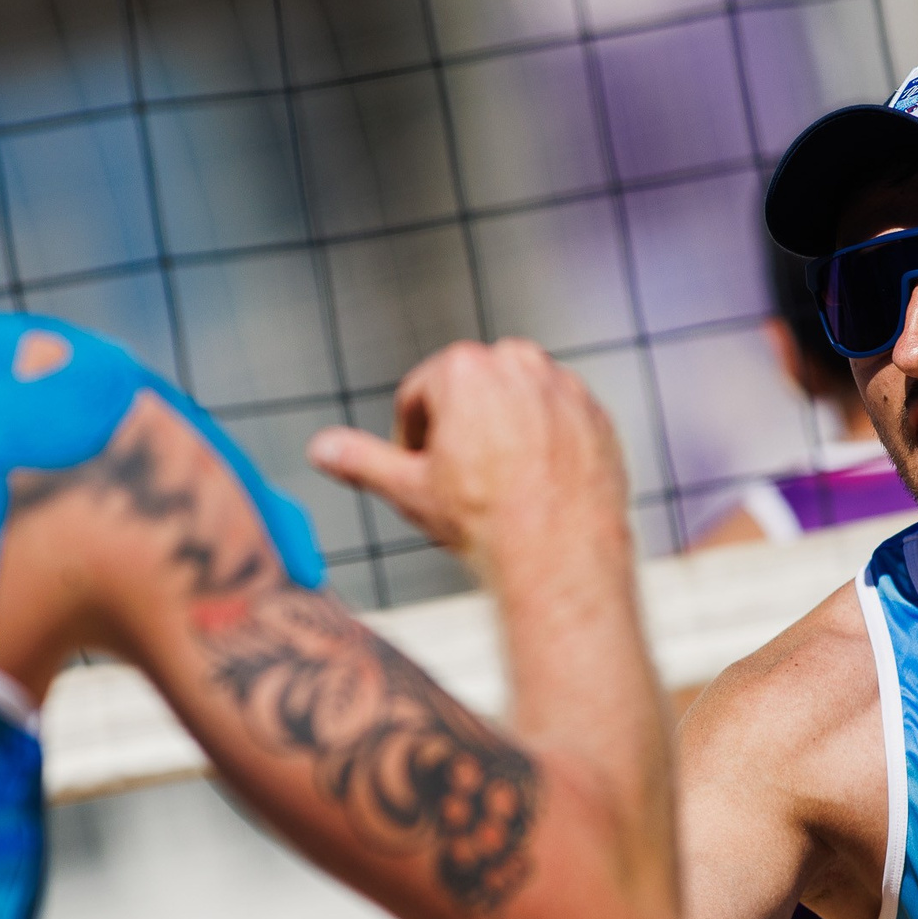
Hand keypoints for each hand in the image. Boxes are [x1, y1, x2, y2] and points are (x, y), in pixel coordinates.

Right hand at [307, 340, 627, 576]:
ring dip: (503, 435)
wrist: (562, 555)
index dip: (412, 441)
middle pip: (470, 395)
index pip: (420, 396)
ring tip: (501, 489)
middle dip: (460, 432)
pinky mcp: (597, 414)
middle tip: (462, 484)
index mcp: (464, 368)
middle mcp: (518, 363)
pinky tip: (538, 489)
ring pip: (516, 405)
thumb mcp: (408, 490)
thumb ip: (360, 460)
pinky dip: (546, 446)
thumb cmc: (484, 521)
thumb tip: (320, 448)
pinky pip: (558, 422)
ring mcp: (563, 386)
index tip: (423, 475)